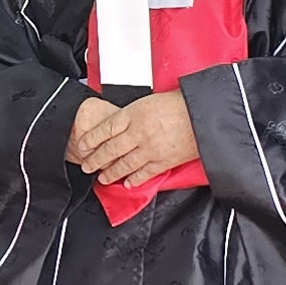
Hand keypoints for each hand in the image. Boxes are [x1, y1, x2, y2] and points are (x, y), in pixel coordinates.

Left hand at [68, 91, 200, 192]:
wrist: (202, 114)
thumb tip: (116, 126)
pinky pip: (144, 174)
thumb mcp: (147, 101)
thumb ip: (130, 115)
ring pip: (124, 165)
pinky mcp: (163, 161)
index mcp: (133, 115)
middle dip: (95, 160)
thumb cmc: (178, 104)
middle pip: (110, 149)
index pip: (105, 129)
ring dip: (110, 173)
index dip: (91, 139)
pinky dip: (134, 180)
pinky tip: (127, 183)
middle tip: (86, 165)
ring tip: (102, 178)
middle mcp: (138, 133)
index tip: (82, 145)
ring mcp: (150, 149)